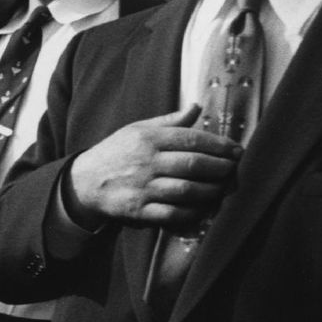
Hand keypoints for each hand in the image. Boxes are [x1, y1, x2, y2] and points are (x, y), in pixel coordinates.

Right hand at [64, 106, 241, 229]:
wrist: (84, 182)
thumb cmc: (116, 152)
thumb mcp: (137, 129)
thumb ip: (169, 121)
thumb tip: (197, 107)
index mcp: (148, 139)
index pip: (192, 139)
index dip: (220, 146)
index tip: (237, 150)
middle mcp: (146, 163)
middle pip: (194, 165)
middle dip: (221, 168)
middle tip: (234, 170)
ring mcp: (143, 188)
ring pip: (187, 190)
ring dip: (212, 191)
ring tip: (223, 188)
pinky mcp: (140, 211)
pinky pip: (174, 214)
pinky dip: (194, 212)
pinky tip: (204, 207)